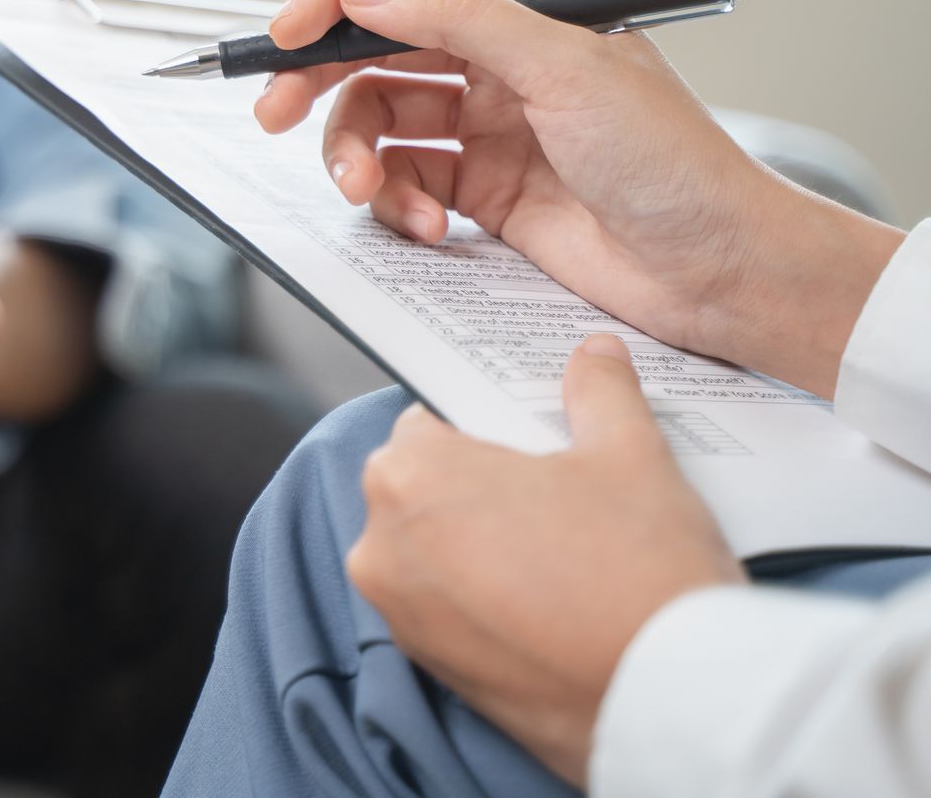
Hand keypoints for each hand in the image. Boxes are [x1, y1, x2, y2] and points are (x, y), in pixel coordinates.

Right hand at [257, 0, 903, 393]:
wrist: (719, 270)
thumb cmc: (671, 162)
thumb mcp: (563, 69)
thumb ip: (459, 18)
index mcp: (520, 3)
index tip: (285, 36)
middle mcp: (494, 56)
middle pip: (369, 48)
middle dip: (315, 81)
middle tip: (272, 115)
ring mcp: (482, 124)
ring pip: (374, 120)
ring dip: (353, 156)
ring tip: (365, 193)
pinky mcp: (477, 188)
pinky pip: (401, 181)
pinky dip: (397, 204)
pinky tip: (430, 226)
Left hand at [348, 335, 745, 784]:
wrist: (674, 703)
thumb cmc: (643, 569)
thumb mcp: (631, 455)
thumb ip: (600, 392)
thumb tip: (594, 352)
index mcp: (410, 475)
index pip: (430, 421)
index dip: (485, 424)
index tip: (528, 437)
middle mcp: (381, 546)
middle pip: (425, 487)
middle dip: (479, 484)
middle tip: (556, 491)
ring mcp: (400, 615)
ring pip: (434, 550)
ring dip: (480, 542)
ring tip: (562, 546)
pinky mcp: (432, 669)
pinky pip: (448, 609)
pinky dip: (485, 598)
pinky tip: (551, 597)